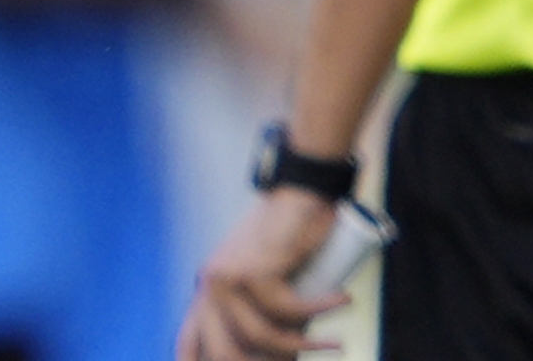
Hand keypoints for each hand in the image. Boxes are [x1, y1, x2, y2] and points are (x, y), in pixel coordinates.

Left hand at [177, 187, 349, 360]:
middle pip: (225, 353)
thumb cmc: (290, 232)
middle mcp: (209, 287)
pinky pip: (289, 308)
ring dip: (303, 345)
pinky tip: (343, 302)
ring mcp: (229, 279)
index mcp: (206, 290)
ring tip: (336, 344)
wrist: (300, 188)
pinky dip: (320, 310)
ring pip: (261, 335)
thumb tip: (279, 353)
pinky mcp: (255, 270)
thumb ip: (256, 305)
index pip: (190, 343)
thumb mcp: (264, 274)